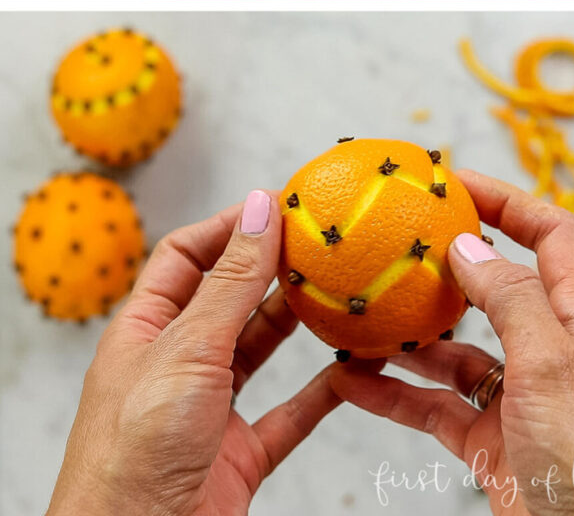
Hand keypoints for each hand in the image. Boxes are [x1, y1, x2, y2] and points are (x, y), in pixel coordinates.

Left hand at [47, 192, 338, 515]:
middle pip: (230, 296)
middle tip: (321, 240)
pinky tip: (353, 366)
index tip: (280, 206)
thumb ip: (229, 282)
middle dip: (273, 267)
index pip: (186, 255)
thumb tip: (258, 210)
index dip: (231, 226)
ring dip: (300, 320)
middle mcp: (177, 363)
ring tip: (339, 287)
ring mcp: (210, 409)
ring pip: (262, 349)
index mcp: (145, 330)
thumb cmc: (131, 456)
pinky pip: (291, 412)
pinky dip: (324, 390)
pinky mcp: (240, 455)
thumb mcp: (185, 351)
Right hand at [330, 171, 573, 515]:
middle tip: (397, 240)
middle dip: (447, 260)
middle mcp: (548, 349)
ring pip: (455, 347)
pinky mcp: (489, 439)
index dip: (508, 200)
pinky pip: (433, 404)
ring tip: (363, 310)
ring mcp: (517, 395)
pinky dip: (394, 392)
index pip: (552, 234)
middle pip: (495, 285)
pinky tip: (354, 382)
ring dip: (409, 330)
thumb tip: (468, 244)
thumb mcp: (551, 363)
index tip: (454, 183)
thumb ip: (509, 298)